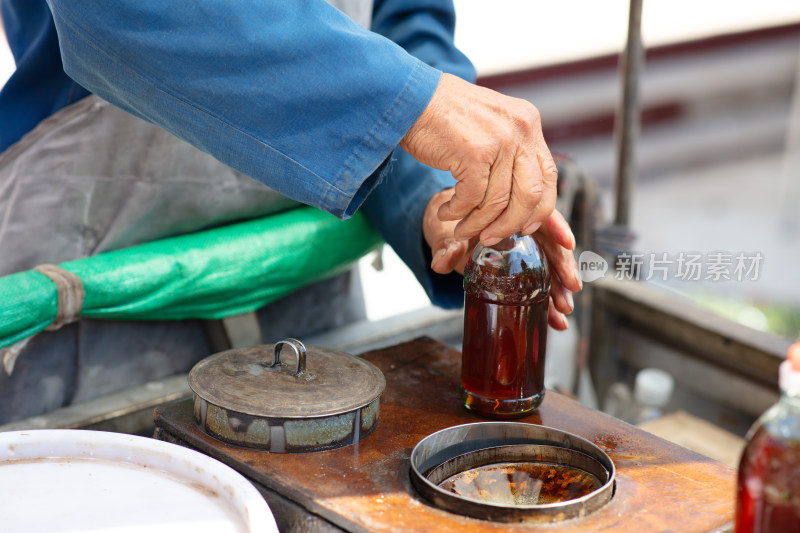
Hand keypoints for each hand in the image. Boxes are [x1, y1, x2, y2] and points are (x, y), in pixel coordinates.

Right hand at [403, 73, 556, 245]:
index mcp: (528, 122)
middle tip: (492, 238)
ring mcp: (499, 140)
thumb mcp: (490, 125)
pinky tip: (446, 212)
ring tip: (461, 228)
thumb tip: (520, 199)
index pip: (549, 176)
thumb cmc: (444, 115)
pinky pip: (472, 199)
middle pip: (531, 195)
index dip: (539, 209)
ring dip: (478, 223)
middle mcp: (520, 129)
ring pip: (499, 202)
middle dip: (512, 225)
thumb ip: (509, 152)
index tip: (525, 228)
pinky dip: (458, 212)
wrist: (410, 96)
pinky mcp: (474, 153)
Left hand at [423, 189, 580, 330]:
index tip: (567, 243)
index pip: (540, 215)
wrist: (448, 231)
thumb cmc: (452, 223)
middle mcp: (525, 230)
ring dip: (559, 289)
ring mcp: (526, 252)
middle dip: (563, 267)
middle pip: (552, 245)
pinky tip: (556, 321)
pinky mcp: (523, 271)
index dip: (557, 228)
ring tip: (563, 309)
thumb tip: (440, 263)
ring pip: (550, 268)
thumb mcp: (447, 231)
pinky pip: (539, 286)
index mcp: (512, 211)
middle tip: (570, 287)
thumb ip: (447, 246)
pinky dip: (547, 304)